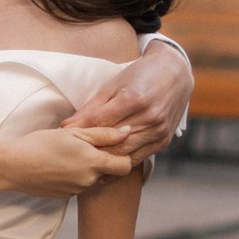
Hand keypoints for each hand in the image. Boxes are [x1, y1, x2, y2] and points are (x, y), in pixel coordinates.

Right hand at [0, 122, 137, 198]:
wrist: (13, 166)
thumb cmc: (41, 144)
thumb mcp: (73, 133)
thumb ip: (103, 134)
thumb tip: (129, 131)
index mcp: (94, 162)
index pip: (126, 166)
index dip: (123, 155)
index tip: (112, 146)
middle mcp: (89, 181)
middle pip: (110, 173)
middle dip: (104, 161)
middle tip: (86, 146)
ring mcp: (78, 191)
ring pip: (94, 180)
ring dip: (89, 169)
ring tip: (69, 155)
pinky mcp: (66, 196)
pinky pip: (80, 186)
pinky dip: (75, 176)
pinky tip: (60, 166)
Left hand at [64, 38, 191, 165]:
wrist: (175, 72)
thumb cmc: (140, 75)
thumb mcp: (114, 85)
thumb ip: (91, 108)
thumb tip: (66, 126)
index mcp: (133, 99)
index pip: (99, 123)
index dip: (79, 131)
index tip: (63, 137)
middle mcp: (149, 117)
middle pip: (112, 142)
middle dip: (90, 149)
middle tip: (72, 154)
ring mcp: (159, 131)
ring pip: (124, 154)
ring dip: (104, 159)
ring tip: (86, 162)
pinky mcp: (164, 141)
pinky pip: (139, 158)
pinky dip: (121, 162)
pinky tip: (107, 165)